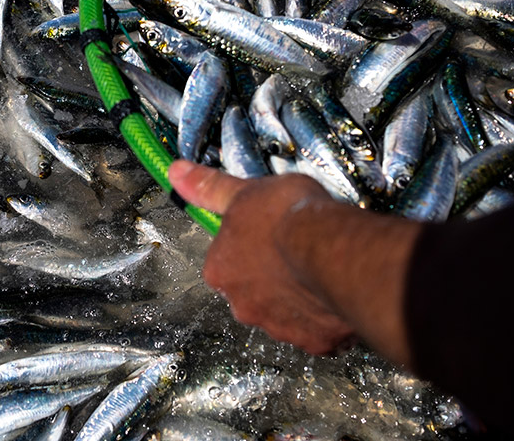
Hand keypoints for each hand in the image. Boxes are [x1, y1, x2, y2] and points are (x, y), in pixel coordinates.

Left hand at [169, 161, 355, 353]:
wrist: (334, 250)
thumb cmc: (289, 219)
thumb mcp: (244, 190)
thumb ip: (210, 188)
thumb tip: (178, 173)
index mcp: (220, 270)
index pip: (227, 259)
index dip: (250, 244)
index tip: (268, 233)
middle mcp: (242, 304)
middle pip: (253, 289)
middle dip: (272, 275)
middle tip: (294, 251)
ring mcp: (277, 325)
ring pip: (285, 311)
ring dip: (298, 296)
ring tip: (317, 268)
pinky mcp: (313, 341)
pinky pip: (316, 330)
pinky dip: (325, 316)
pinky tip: (335, 291)